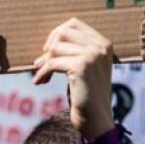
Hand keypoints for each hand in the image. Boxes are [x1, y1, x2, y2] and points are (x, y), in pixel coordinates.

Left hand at [33, 18, 114, 139]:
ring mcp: (93, 55)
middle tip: (42, 63)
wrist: (96, 119)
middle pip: (63, 32)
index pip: (74, 24)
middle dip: (49, 47)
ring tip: (41, 75)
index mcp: (104, 44)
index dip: (56, 35)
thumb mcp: (85, 68)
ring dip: (44, 62)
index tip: (50, 52)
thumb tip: (47, 43)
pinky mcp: (81, 67)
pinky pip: (52, 62)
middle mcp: (101, 47)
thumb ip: (74, 52)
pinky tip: (39, 81)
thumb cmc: (87, 95)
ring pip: (56, 47)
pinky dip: (42, 72)